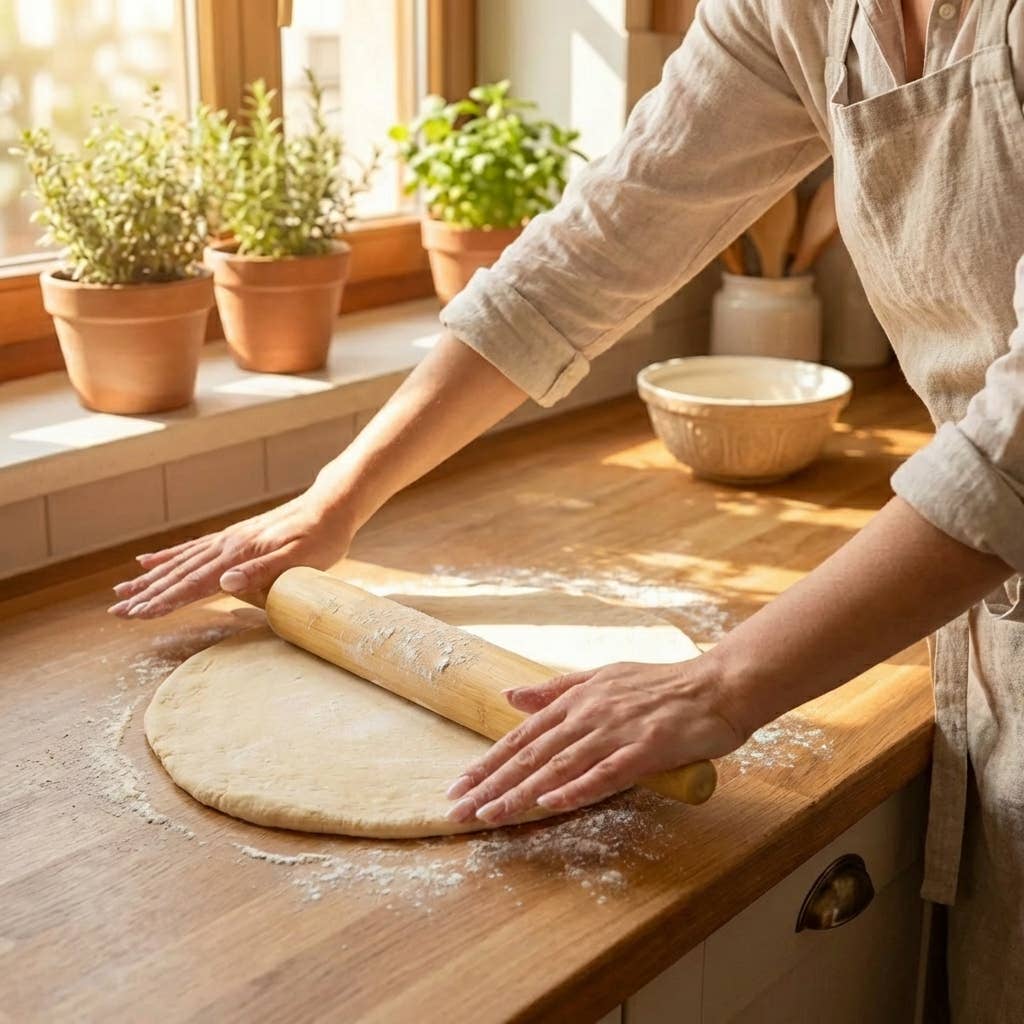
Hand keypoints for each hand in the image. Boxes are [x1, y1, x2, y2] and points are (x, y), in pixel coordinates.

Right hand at [107, 487, 354, 618]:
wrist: (329, 507)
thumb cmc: (320, 538)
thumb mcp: (299, 560)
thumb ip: (262, 572)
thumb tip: (224, 583)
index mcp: (239, 556)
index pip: (194, 584)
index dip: (165, 601)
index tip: (138, 615)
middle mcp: (226, 546)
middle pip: (178, 574)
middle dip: (146, 595)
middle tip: (117, 612)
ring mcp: (227, 540)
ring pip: (179, 563)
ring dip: (149, 579)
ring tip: (121, 591)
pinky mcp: (233, 537)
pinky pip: (191, 549)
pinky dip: (166, 557)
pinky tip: (146, 561)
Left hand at [445, 655, 745, 825]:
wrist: (717, 685)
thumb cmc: (660, 685)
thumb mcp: (601, 677)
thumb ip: (556, 689)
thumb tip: (511, 695)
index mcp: (576, 700)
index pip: (522, 736)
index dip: (488, 763)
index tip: (458, 786)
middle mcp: (589, 714)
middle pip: (531, 754)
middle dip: (491, 784)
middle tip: (457, 810)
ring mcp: (616, 731)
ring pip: (559, 766)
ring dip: (521, 793)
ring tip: (490, 815)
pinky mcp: (646, 748)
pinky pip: (607, 772)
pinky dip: (578, 788)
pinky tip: (551, 803)